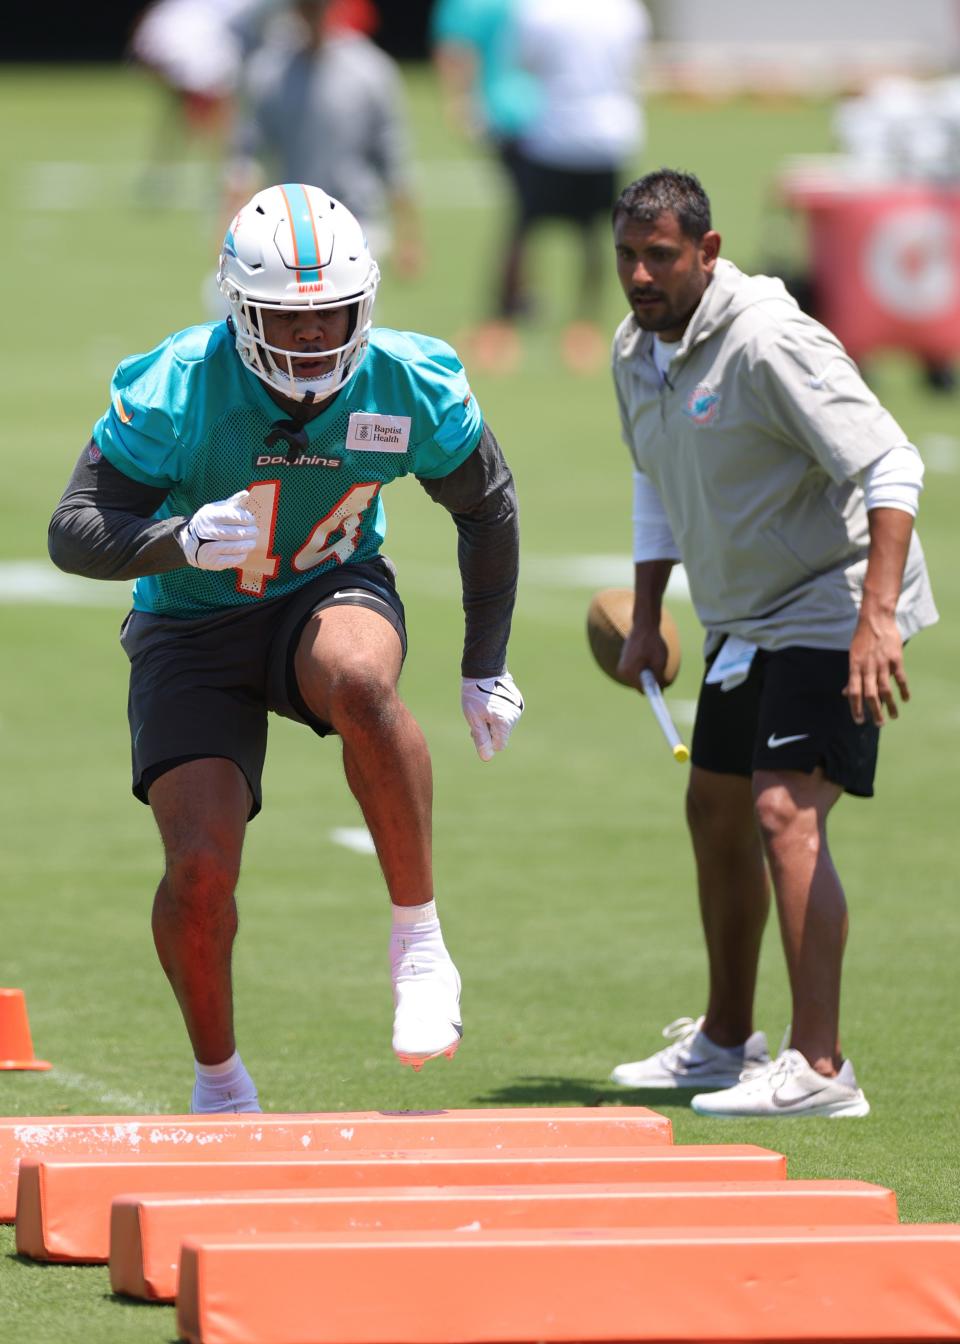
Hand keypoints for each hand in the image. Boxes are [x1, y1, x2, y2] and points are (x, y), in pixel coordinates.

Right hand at [179, 490, 258, 569]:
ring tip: (251, 542)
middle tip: (255, 532)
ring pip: (237, 547)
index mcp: (209, 516)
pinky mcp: (213, 562)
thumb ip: (232, 502)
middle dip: (251, 532)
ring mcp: (209, 549)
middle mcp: (208, 532)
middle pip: (238, 533)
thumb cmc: (209, 523)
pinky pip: (234, 560)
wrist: (189, 542)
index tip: (251, 520)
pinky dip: (242, 555)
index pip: (234, 516)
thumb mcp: (216, 509)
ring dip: (249, 544)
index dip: (247, 518)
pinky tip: (243, 551)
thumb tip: (246, 494)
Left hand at [461, 672, 524, 761]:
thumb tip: (487, 757)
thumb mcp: (474, 719)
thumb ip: (481, 739)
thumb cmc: (475, 695)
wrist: (484, 670)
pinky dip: (500, 713)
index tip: (478, 728)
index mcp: (504, 722)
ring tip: (484, 708)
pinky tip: (492, 702)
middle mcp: (515, 716)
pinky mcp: (518, 702)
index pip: (499, 745)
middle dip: (490, 731)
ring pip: (506, 725)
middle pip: (503, 735)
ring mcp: (518, 708)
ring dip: (495, 722)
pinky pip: (509, 715)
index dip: (487, 740)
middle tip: (479, 717)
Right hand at [617, 623, 667, 688]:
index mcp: (629, 672)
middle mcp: (622, 671)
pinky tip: (647, 657)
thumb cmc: (652, 642)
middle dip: (650, 680)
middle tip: (658, 668)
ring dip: (647, 674)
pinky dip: (643, 668)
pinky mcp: (623, 662)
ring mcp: (621, 666)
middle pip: (640, 685)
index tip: (661, 689)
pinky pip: (635, 672)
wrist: (643, 626)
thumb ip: (659, 678)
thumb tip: (660, 690)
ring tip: (652, 660)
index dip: (653, 690)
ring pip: (638, 678)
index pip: (642, 690)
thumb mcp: (660, 661)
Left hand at [844, 605, 909, 725]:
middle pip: (870, 695)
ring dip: (889, 705)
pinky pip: (900, 678)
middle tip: (878, 724)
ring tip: (893, 717)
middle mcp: (867, 667)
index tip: (858, 721)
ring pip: (885, 689)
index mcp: (854, 667)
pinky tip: (905, 699)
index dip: (855, 708)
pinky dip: (903, 690)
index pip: (854, 692)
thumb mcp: (852, 656)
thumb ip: (852, 677)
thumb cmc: (862, 639)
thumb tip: (846, 694)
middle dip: (874, 712)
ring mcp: (882, 663)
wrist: (876, 619)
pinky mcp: (895, 659)